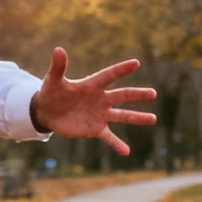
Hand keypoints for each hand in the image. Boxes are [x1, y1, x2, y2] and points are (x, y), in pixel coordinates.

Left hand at [31, 47, 156, 156]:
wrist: (48, 112)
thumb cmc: (51, 93)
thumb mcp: (53, 80)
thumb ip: (58, 67)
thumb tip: (58, 49)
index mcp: (92, 85)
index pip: (109, 75)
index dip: (121, 69)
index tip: (136, 63)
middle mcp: (100, 99)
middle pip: (122, 95)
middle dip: (137, 95)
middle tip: (153, 93)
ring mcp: (100, 115)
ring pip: (122, 115)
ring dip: (137, 118)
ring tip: (153, 118)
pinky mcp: (95, 129)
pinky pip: (109, 137)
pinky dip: (117, 144)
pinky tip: (127, 152)